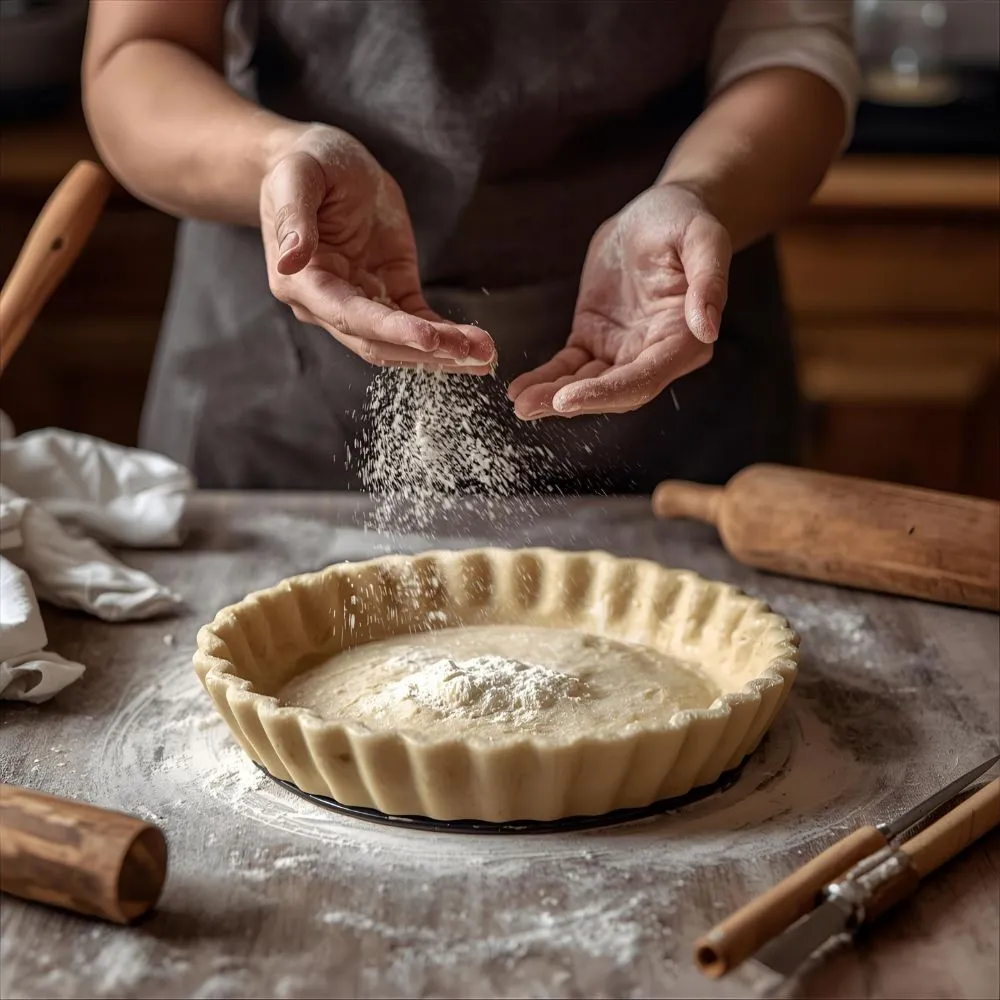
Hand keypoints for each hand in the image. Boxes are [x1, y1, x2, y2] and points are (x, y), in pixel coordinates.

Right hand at [260, 125, 495, 371]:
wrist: (324, 162)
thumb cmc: (306, 162)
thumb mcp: (297, 178)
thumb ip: (295, 219)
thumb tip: (290, 260)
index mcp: (302, 281)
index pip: (349, 316)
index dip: (391, 330)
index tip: (430, 338)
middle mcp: (328, 305)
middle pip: (379, 341)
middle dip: (427, 350)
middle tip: (471, 354)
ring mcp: (361, 303)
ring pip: (402, 343)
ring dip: (443, 352)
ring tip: (485, 355)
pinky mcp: (390, 294)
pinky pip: (419, 324)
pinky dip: (447, 337)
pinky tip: (476, 346)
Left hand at [508, 184, 729, 416]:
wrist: (658, 213)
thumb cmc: (686, 221)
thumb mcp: (704, 238)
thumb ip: (710, 281)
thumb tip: (708, 327)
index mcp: (685, 340)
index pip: (643, 379)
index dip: (605, 393)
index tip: (567, 399)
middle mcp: (655, 355)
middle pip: (611, 392)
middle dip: (570, 402)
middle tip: (529, 406)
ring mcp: (623, 350)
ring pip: (586, 384)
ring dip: (552, 396)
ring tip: (520, 403)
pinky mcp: (596, 340)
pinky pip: (570, 366)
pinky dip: (546, 378)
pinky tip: (521, 389)